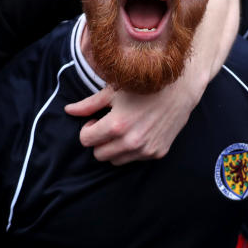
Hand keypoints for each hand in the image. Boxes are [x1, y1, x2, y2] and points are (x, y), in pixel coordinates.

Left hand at [64, 82, 195, 164]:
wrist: (179, 89)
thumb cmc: (143, 86)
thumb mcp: (112, 91)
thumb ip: (88, 105)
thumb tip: (68, 111)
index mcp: (116, 125)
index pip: (86, 140)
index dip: (87, 129)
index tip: (95, 120)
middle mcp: (130, 142)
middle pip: (99, 154)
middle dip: (99, 141)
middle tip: (108, 125)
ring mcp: (145, 150)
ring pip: (115, 161)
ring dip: (114, 148)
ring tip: (123, 129)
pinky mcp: (157, 153)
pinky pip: (134, 159)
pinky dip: (132, 149)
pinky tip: (139, 131)